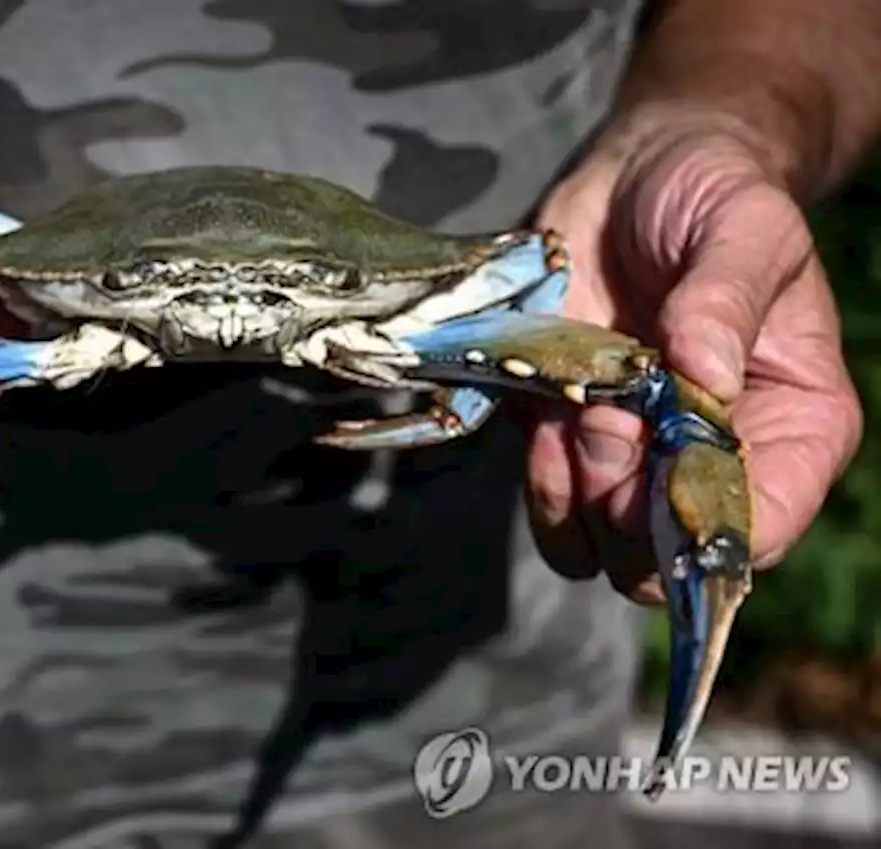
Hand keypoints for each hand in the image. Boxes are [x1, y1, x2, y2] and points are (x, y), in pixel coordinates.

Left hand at [530, 111, 862, 602]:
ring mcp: (636, 456)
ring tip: (580, 414)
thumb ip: (728, 295)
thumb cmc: (714, 194)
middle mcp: (713, 458)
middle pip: (670, 555)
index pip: (762, 526)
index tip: (660, 471)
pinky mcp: (567, 439)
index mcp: (793, 425)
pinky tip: (545, 415)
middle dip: (630, 510)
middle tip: (609, 426)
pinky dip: (538, 476)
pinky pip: (549, 503)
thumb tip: (706, 372)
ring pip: (601, 547)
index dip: (703, 524)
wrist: (637, 173)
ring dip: (577, 497)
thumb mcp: (745, 225)